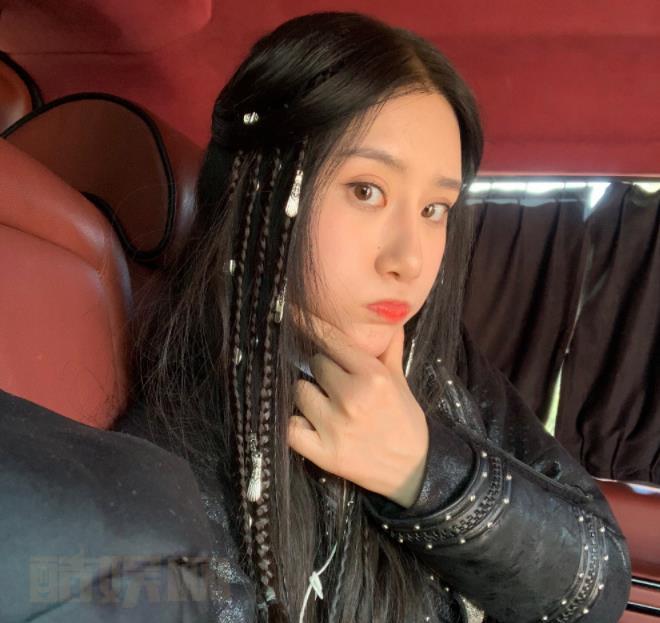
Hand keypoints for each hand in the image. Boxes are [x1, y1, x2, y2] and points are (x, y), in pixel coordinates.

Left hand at [287, 310, 428, 507]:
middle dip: (321, 370)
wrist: (414, 471)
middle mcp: (352, 397)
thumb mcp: (400, 381)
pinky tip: (306, 423)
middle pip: (314, 364)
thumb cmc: (405, 422)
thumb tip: (388, 317)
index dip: (312, 327)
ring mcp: (335, 426)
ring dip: (307, 395)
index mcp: (372, 376)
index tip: (294, 313)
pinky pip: (291, 428)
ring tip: (323, 403)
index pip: (331, 340)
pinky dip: (295, 424)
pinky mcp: (323, 453)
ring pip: (299, 392)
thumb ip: (389, 348)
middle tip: (333, 381)